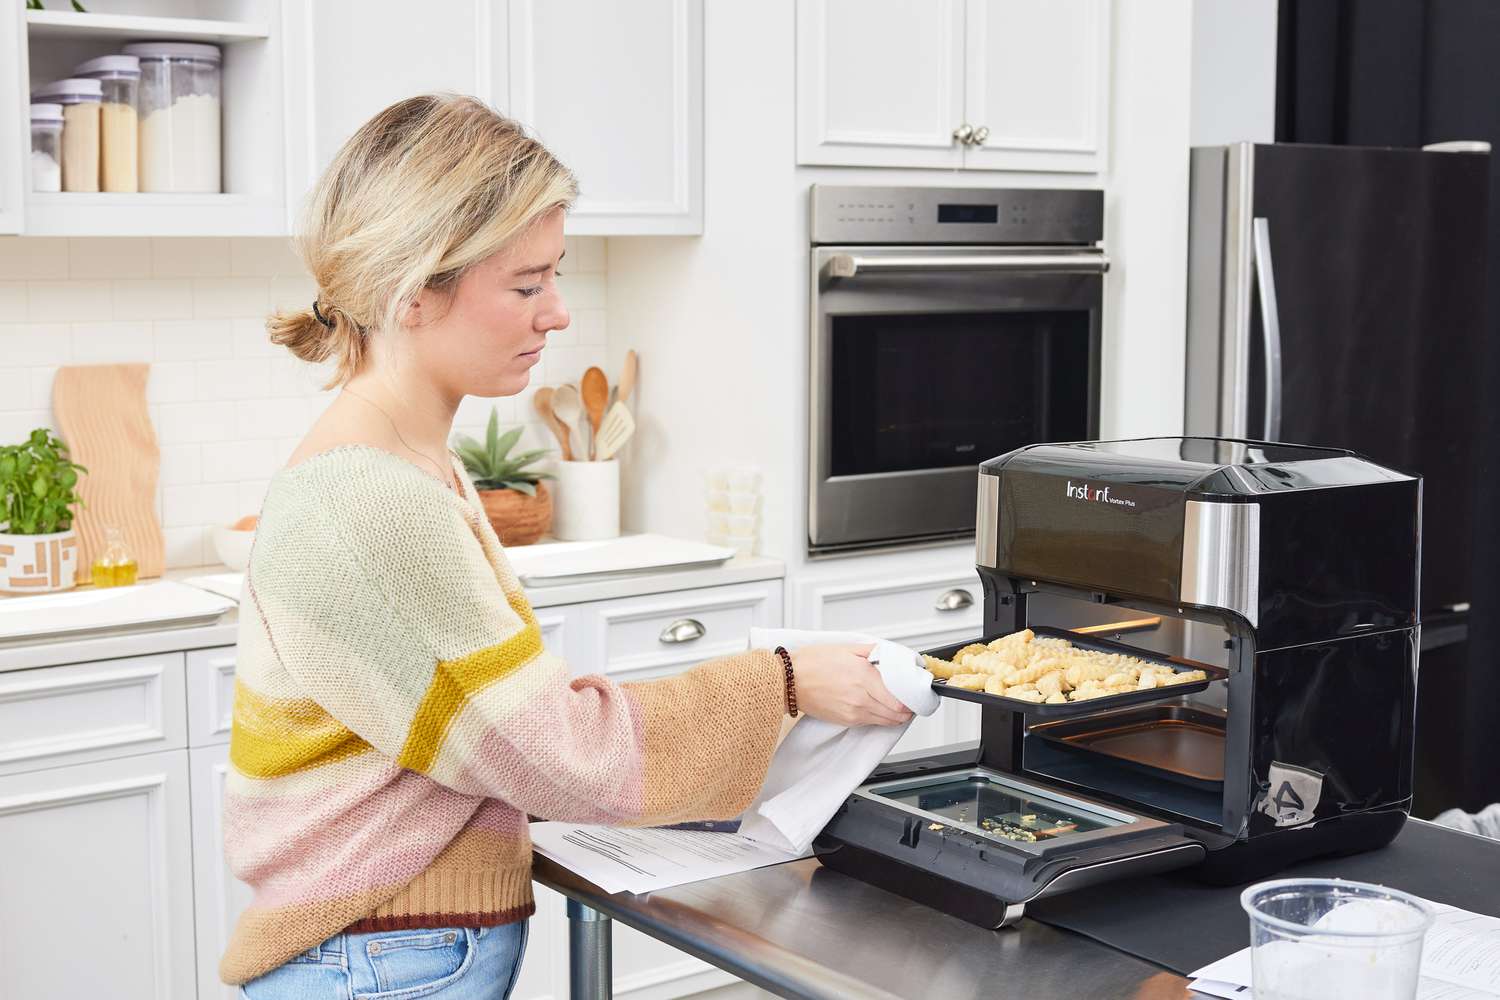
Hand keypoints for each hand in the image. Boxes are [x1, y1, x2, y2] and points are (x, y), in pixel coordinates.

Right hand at [788, 644, 913, 727]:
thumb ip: (872, 651)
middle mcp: (861, 698)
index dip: (911, 697)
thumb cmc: (811, 663)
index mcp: (863, 676)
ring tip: (896, 705)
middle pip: (897, 713)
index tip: (914, 693)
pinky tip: (878, 707)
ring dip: (896, 715)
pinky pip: (872, 723)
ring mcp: (854, 712)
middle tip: (909, 700)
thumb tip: (890, 654)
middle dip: (907, 708)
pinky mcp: (846, 721)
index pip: (899, 697)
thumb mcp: (846, 648)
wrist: (789, 681)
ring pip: (887, 721)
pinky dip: (880, 718)